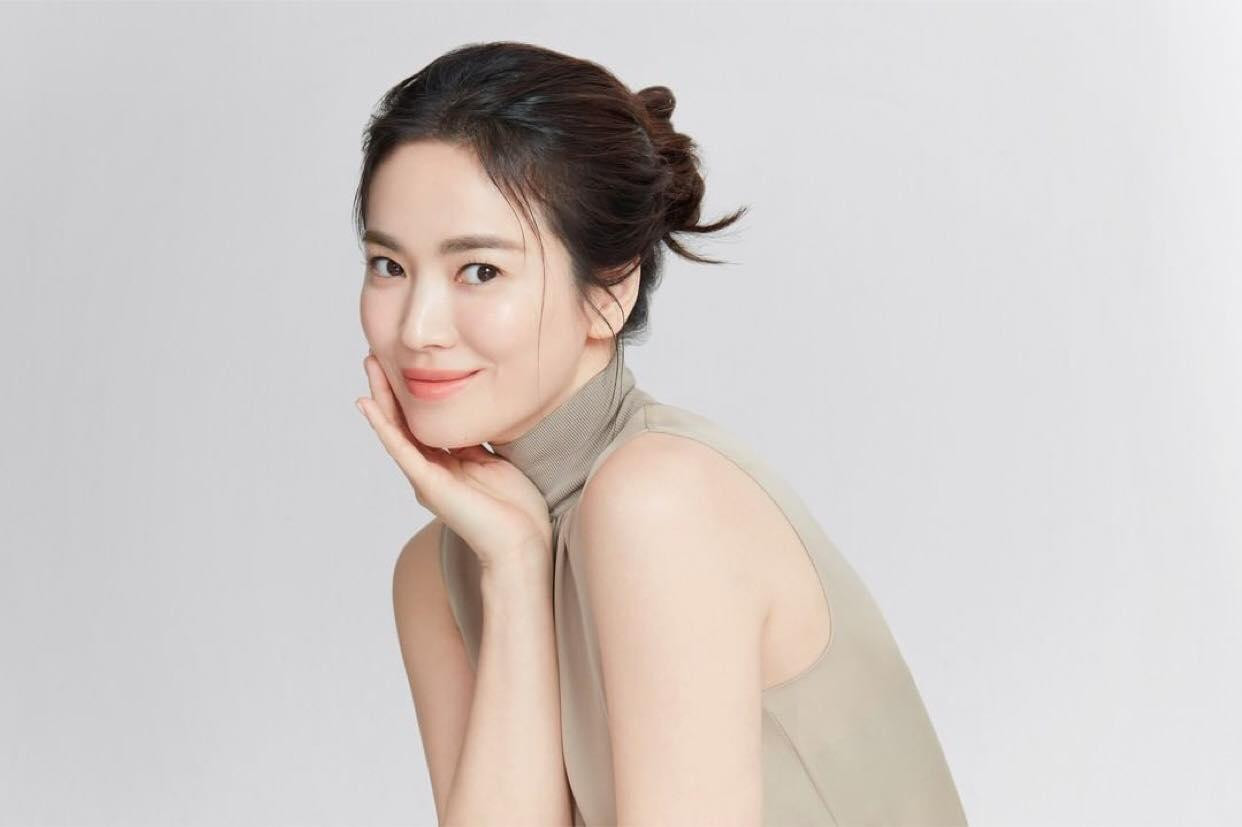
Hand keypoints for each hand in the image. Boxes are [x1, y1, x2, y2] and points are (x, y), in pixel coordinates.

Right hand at [356, 353, 552, 567]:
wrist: (522, 545)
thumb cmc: (515, 511)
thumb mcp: (494, 463)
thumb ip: (477, 443)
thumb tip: (471, 419)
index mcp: (447, 464)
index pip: (422, 422)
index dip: (410, 393)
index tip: (402, 363)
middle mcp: (431, 470)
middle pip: (403, 421)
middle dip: (389, 387)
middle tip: (375, 354)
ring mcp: (426, 477)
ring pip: (396, 429)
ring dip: (380, 396)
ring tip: (369, 366)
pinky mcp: (429, 484)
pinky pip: (401, 449)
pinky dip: (383, 426)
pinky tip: (368, 404)